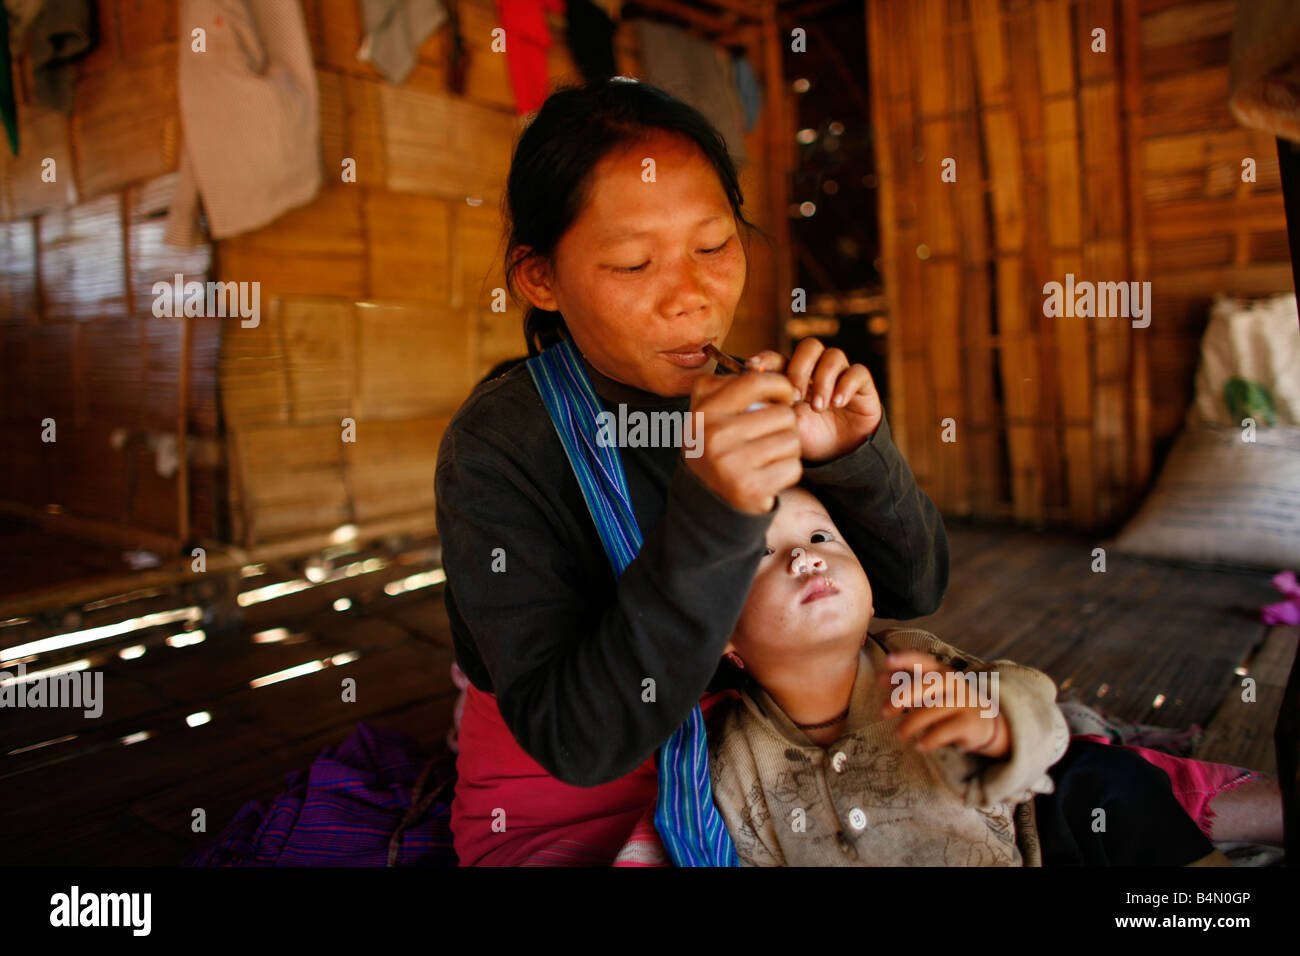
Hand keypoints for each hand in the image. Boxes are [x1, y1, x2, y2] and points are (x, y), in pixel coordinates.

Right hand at [684, 369, 801, 513]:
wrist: (707, 503)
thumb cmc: (715, 449)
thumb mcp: (705, 415)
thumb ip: (722, 386)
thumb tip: (759, 364)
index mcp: (704, 413)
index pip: (756, 382)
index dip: (780, 385)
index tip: (784, 396)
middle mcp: (714, 437)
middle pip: (783, 414)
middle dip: (785, 424)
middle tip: (772, 435)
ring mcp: (731, 465)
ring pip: (791, 440)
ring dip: (788, 448)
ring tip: (770, 455)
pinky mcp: (750, 489)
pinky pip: (793, 467)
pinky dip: (788, 470)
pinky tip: (771, 474)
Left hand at [747, 339, 882, 462]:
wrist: (840, 455)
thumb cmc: (809, 437)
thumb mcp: (786, 425)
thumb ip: (772, 407)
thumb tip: (750, 394)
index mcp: (794, 375)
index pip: (780, 356)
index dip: (767, 358)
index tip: (753, 367)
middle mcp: (817, 369)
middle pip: (810, 347)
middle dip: (800, 369)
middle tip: (796, 396)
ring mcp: (841, 375)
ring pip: (834, 356)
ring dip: (823, 380)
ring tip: (818, 407)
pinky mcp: (862, 385)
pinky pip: (857, 372)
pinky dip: (846, 385)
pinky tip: (838, 403)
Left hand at [877, 650, 1009, 758]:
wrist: (986, 721)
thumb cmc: (948, 702)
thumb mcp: (930, 691)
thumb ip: (906, 684)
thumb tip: (880, 678)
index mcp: (941, 671)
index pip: (923, 661)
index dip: (906, 659)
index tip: (887, 660)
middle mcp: (954, 683)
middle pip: (926, 685)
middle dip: (902, 696)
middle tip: (884, 712)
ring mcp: (964, 702)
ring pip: (934, 709)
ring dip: (912, 723)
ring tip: (899, 734)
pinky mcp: (970, 723)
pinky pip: (947, 731)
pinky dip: (930, 739)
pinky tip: (919, 746)